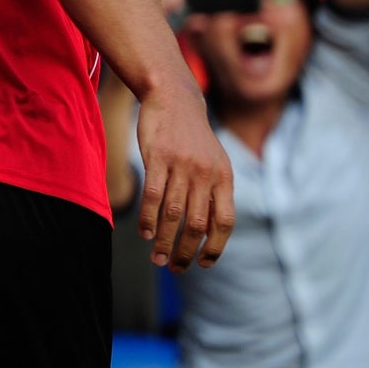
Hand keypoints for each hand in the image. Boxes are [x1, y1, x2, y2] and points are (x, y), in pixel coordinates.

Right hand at [134, 80, 232, 268]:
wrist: (174, 98)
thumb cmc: (192, 137)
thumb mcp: (214, 162)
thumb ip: (213, 193)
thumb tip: (208, 231)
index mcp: (224, 178)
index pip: (224, 222)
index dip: (215, 247)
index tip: (203, 264)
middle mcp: (205, 174)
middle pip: (197, 224)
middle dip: (186, 252)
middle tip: (175, 268)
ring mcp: (181, 166)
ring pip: (174, 214)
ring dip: (165, 241)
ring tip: (157, 259)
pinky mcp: (157, 157)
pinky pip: (153, 195)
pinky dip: (148, 218)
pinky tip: (144, 233)